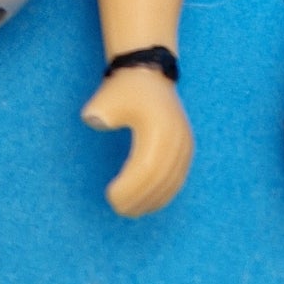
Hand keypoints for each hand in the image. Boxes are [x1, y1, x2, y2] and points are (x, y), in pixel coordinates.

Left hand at [81, 65, 192, 216]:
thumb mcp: (109, 97)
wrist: (150, 74)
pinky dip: (163, 194)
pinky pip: (179, 178)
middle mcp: (178, 138)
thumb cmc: (126, 90)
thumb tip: (96, 121)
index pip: (147, 168)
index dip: (130, 188)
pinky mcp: (187, 148)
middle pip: (160, 179)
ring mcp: (185, 144)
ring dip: (151, 200)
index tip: (110, 195)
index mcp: (160, 128)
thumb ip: (101, 111)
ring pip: (172, 182)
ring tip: (130, 209)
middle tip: (117, 207)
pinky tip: (148, 203)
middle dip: (138, 198)